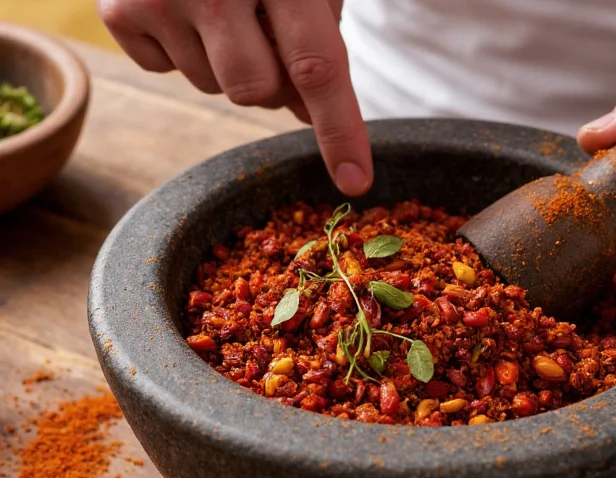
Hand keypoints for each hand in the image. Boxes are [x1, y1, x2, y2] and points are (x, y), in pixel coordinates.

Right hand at [98, 0, 372, 196]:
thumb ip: (316, 38)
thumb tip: (304, 115)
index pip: (316, 67)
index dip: (340, 129)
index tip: (354, 180)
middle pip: (255, 92)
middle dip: (272, 79)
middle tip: (266, 32)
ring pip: (213, 88)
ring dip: (227, 63)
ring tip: (222, 7)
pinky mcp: (118, 10)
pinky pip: (167, 71)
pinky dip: (183, 50)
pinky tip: (185, 6)